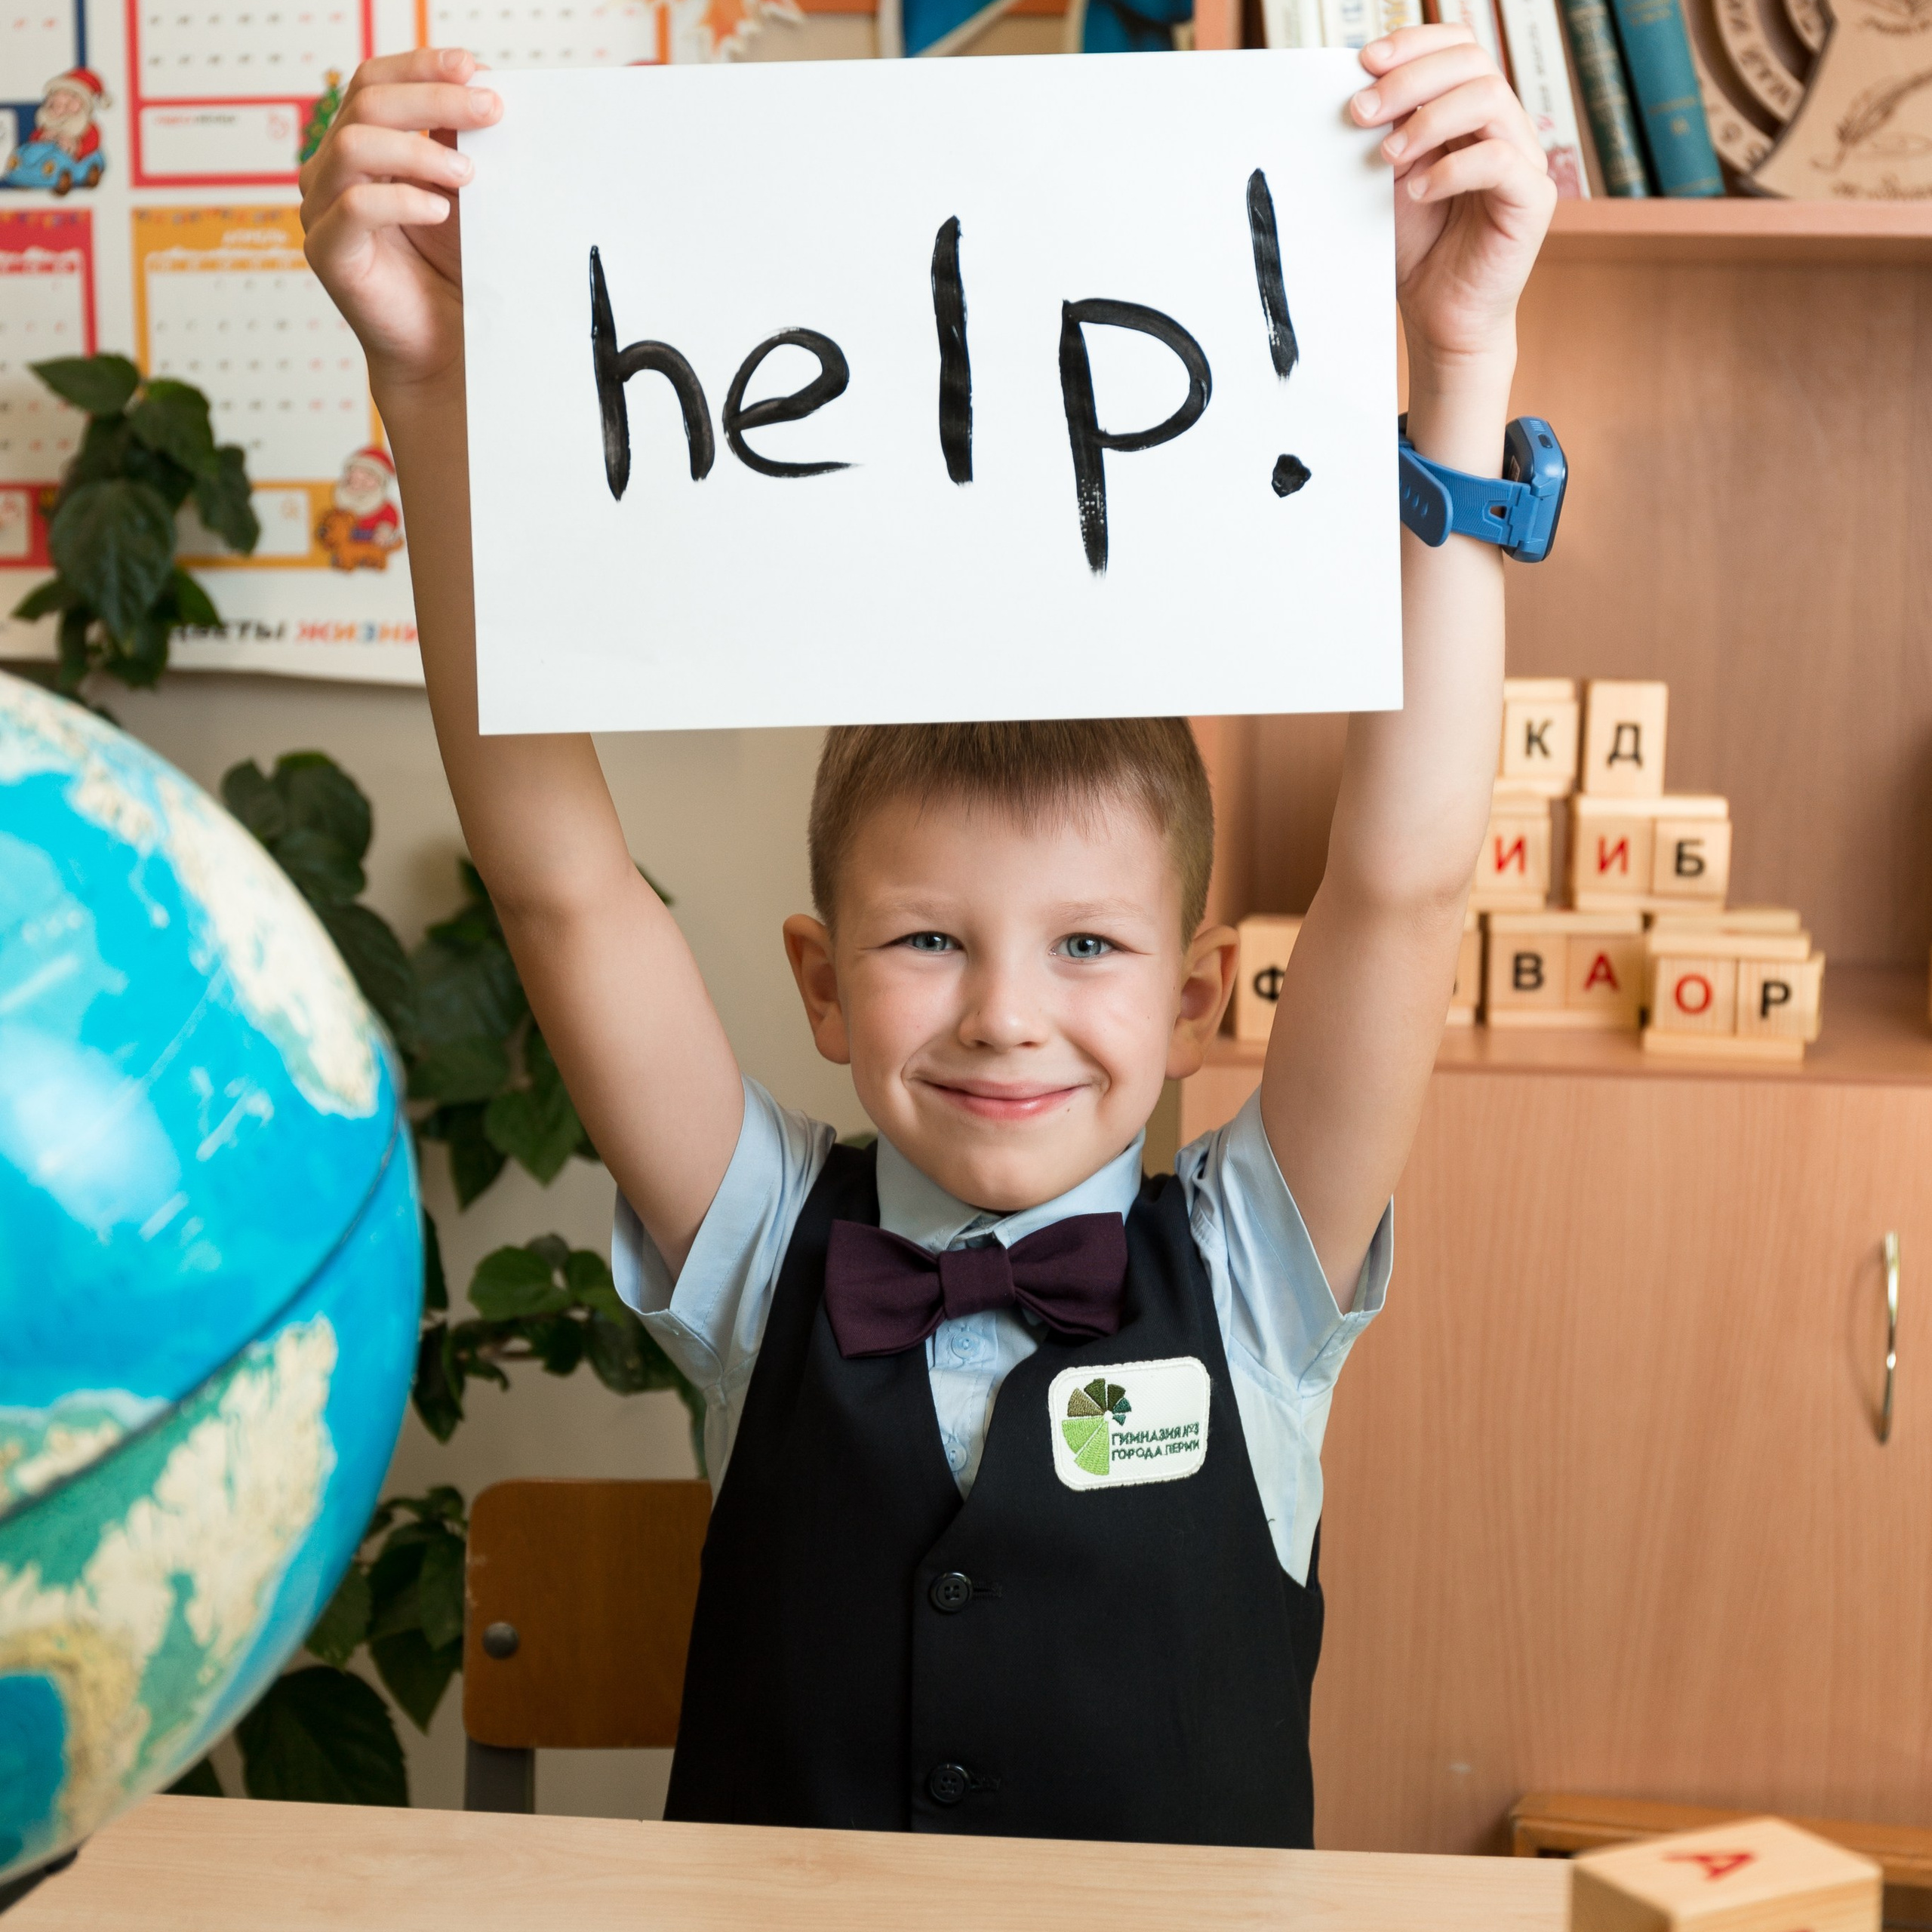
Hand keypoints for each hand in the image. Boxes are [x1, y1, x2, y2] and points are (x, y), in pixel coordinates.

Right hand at [299, 49, 503, 397]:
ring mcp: (324, 209)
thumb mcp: (464, 198)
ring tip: (468, 173)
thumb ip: (458, 147)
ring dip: (418, 149)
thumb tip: (482, 93)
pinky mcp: (328, 252)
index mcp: (363, 146)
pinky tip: (439, 210)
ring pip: (354, 145)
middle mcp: (335, 170)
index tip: (474, 67)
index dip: (421, 66)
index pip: (376, 82)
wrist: (444, 350)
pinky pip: (354, 208)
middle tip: (490, 110)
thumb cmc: (451, 275)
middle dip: (433, 98)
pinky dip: (401, 200)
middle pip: (367, 102)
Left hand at [1349, 24, 1555, 375]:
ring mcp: (1524, 159)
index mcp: (1471, 113)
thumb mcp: (1389, 179)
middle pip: (1472, 63)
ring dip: (1428, 119)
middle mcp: (1504, 127)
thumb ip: (1385, 133)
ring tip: (1387, 157)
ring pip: (1489, 98)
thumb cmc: (1418, 250)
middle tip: (1361, 112)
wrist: (1440, 316)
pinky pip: (1499, 161)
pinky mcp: (1533, 199)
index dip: (1414, 43)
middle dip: (1409, 79)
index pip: (1458, 46)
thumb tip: (1359, 89)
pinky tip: (1418, 191)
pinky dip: (1451, 169)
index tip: (1365, 63)